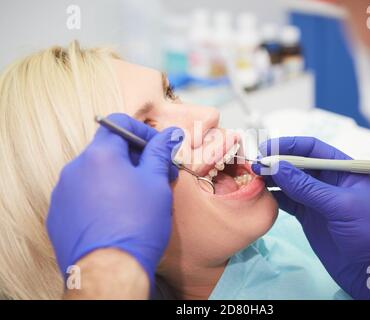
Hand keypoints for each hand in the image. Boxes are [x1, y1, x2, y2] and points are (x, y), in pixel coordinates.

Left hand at [47, 113, 182, 284]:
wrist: (110, 271)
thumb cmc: (137, 225)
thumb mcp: (156, 183)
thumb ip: (160, 153)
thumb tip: (171, 134)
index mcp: (100, 155)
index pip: (119, 123)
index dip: (142, 131)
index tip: (157, 147)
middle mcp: (75, 168)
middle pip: (107, 149)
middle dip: (133, 157)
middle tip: (156, 176)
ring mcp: (63, 192)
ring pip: (94, 173)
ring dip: (117, 177)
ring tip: (137, 199)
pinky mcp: (59, 213)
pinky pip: (82, 195)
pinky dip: (100, 196)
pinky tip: (116, 215)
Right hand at [252, 137, 369, 298]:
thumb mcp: (341, 206)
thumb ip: (307, 187)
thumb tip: (277, 166)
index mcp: (343, 169)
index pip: (312, 149)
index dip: (288, 146)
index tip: (266, 148)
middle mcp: (328, 180)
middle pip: (297, 164)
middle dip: (276, 162)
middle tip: (254, 165)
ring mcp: (316, 198)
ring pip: (289, 182)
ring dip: (272, 179)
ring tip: (253, 178)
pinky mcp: (308, 215)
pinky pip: (287, 200)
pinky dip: (274, 197)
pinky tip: (262, 195)